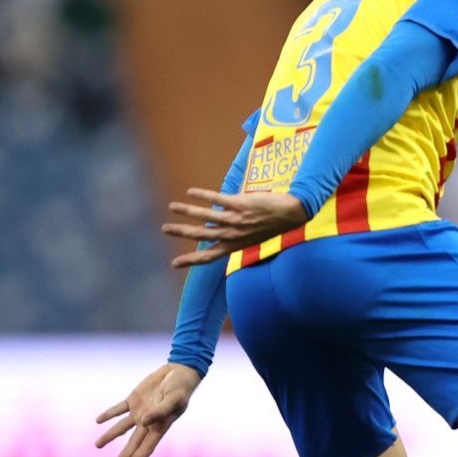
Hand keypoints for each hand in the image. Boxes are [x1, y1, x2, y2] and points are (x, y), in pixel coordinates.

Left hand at [95, 362, 200, 456]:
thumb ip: (159, 411)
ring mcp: (140, 411)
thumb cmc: (181, 387)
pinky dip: (109, 414)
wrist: (179, 372)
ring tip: (97, 445)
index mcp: (160, 425)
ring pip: (122, 427)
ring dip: (109, 436)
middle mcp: (148, 421)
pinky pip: (119, 409)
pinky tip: (99, 421)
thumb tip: (142, 422)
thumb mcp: (174, 399)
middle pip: (132, 444)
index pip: (146, 447)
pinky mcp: (134, 399)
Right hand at [162, 189, 308, 267]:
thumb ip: (234, 236)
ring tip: (172, 206)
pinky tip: (190, 192)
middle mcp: (233, 235)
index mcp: (235, 245)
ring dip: (186, 211)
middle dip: (181, 232)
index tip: (174, 264)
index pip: (209, 257)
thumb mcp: (252, 237)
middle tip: (164, 228)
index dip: (191, 261)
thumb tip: (217, 229)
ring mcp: (237, 220)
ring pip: (205, 217)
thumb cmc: (273, 225)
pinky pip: (217, 199)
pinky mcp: (241, 205)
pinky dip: (202, 195)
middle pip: (201, 235)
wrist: (293, 214)